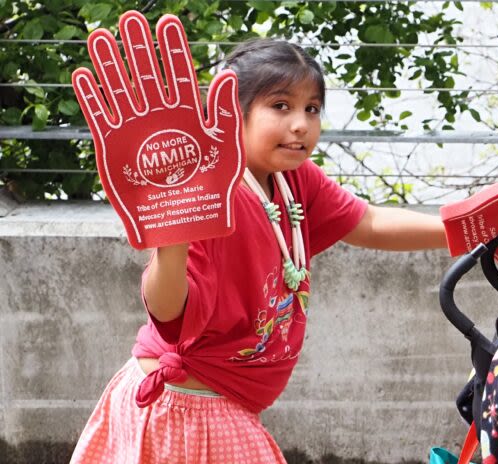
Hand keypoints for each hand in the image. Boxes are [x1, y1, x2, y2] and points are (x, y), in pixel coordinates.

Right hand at [72, 12, 243, 248]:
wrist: (186, 222)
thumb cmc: (212, 190)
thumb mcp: (226, 150)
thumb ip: (224, 114)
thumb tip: (227, 75)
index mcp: (189, 116)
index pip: (180, 75)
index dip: (173, 49)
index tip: (168, 22)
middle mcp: (161, 117)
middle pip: (147, 74)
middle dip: (139, 47)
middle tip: (131, 18)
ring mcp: (136, 129)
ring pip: (121, 89)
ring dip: (110, 64)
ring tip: (101, 36)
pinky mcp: (116, 146)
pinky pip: (101, 116)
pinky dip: (92, 97)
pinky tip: (84, 75)